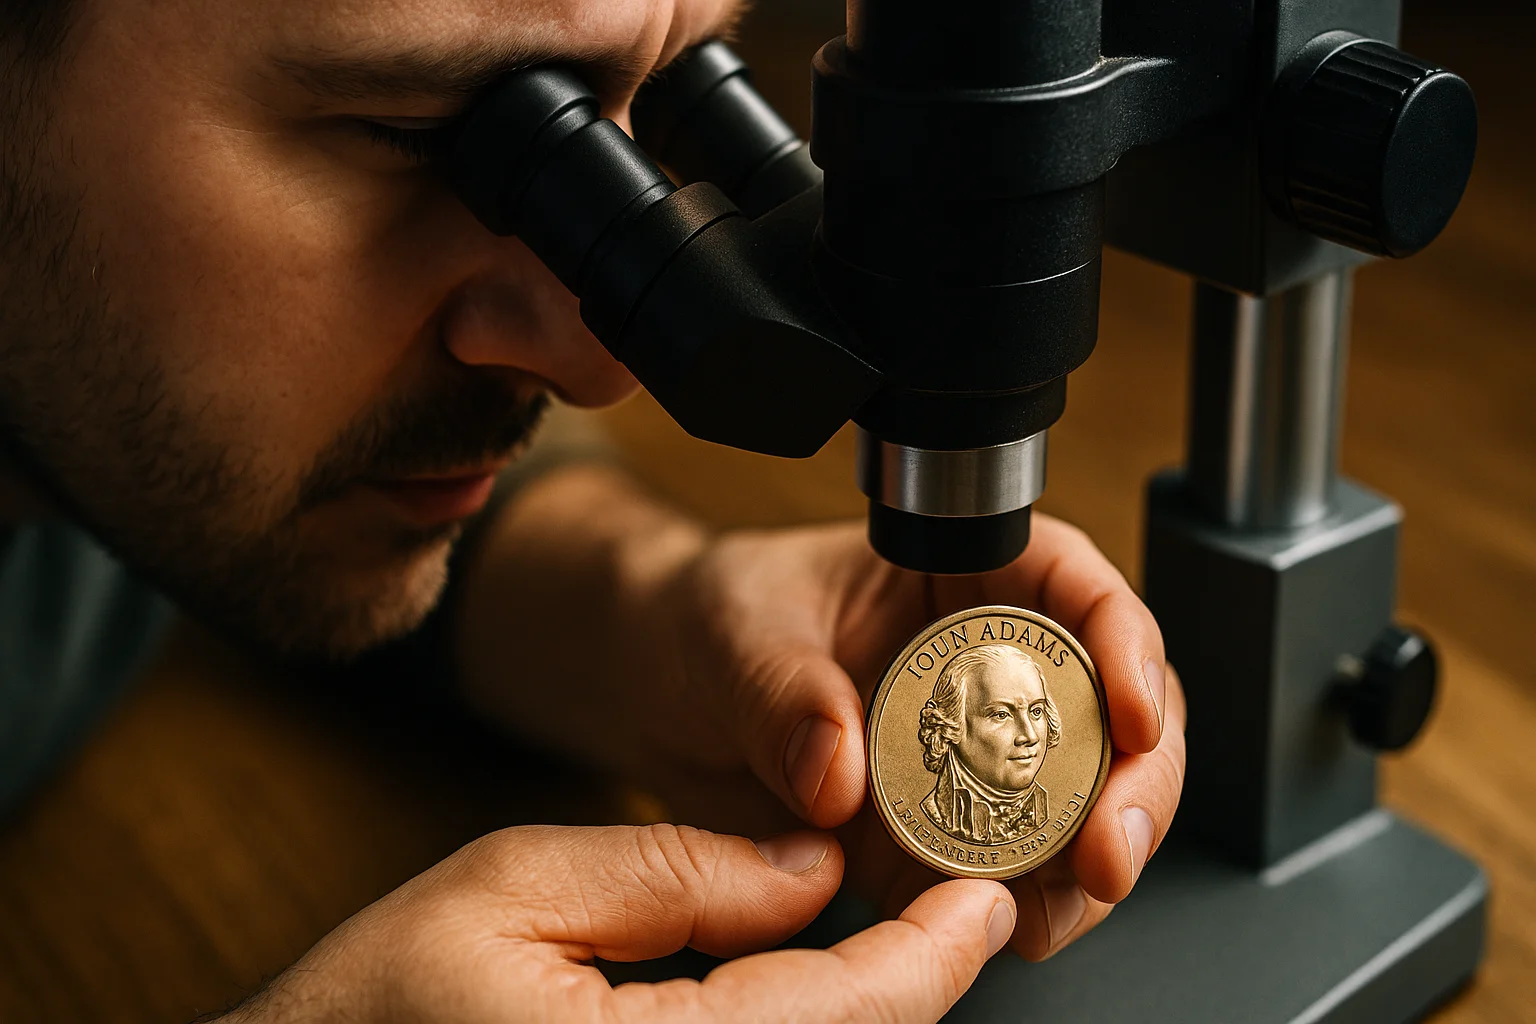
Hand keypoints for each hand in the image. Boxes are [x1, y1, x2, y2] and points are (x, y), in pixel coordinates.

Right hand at [221, 825, 1015, 1023]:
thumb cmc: (364, 1011)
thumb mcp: (511, 889)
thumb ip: (677, 872)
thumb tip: (811, 867)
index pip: (853, 1012)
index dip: (934, 954)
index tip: (983, 900)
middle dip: (909, 987)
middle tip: (947, 909)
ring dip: (864, 1015)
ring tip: (892, 947)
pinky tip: (805, 998)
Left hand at [657, 513, 1186, 960]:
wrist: (655, 688)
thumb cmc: (705, 616)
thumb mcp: (735, 630)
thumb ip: (785, 691)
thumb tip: (839, 766)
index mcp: (961, 573)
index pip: (1077, 590)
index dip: (1126, 647)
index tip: (1133, 715)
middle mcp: (989, 663)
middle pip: (1111, 711)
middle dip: (1131, 785)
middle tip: (1108, 849)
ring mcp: (974, 753)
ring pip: (1080, 805)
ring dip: (1087, 864)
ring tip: (1058, 909)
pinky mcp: (942, 830)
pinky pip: (1007, 875)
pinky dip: (1019, 909)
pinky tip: (1006, 930)